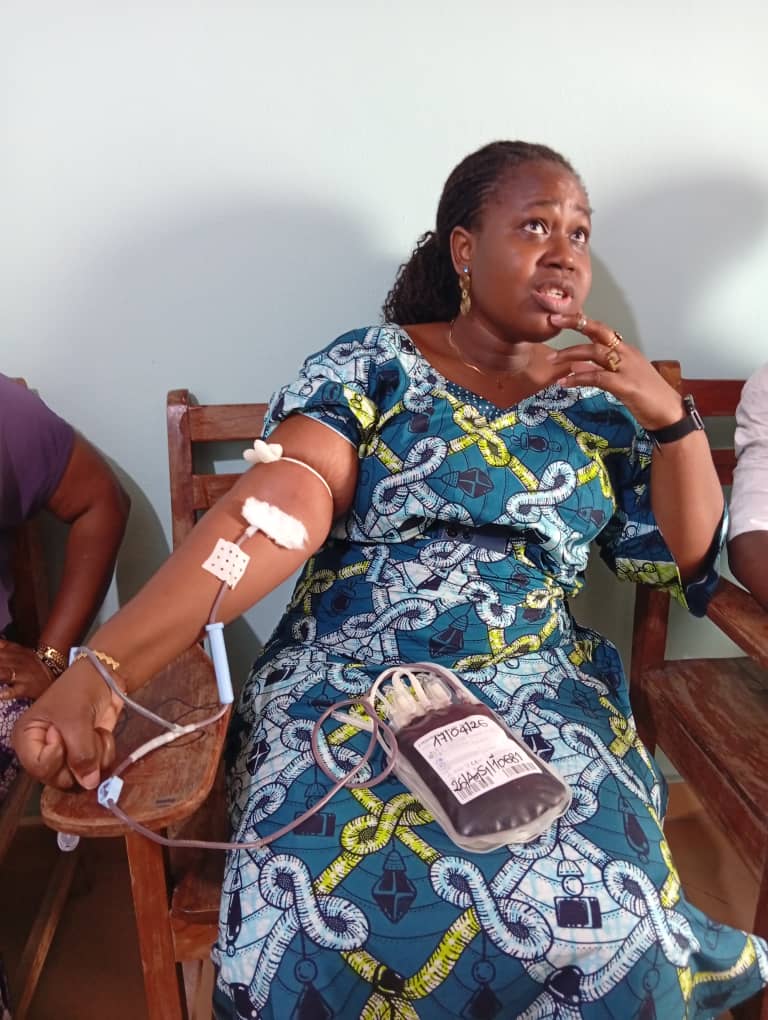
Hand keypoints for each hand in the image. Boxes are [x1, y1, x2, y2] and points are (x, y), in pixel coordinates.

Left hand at [0, 639, 54, 700]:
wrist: (52, 676)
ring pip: (3, 674)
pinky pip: (15, 691)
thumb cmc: (31, 664)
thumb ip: (2, 645)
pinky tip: (0, 694)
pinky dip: (6, 692)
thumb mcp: (18, 650)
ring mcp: (22, 675)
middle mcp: (17, 661)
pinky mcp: (26, 688)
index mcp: (14, 651)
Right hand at [11, 661, 123, 789]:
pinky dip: (105, 750)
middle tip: (82, 732)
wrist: (104, 676)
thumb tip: (89, 783)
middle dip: (79, 757)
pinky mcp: (87, 753)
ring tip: (93, 729)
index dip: (56, 756)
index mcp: (27, 740)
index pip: (38, 768)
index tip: (61, 732)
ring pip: (83, 776)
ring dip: (96, 752)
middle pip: (60, 778)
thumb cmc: (79, 690)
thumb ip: (81, 753)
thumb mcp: (75, 719)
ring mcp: (67, 755)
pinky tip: (101, 732)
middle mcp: (44, 752)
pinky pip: (99, 767)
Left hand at [547, 313, 683, 430]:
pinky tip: (564, 382)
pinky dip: (579, 378)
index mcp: (626, 351)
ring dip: (571, 354)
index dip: (583, 322)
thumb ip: (599, 370)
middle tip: (554, 320)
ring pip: (595, 352)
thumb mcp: (621, 379)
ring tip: (552, 358)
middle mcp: (627, 354)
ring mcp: (627, 368)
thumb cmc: (647, 398)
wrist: (669, 414)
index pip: (602, 330)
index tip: (564, 316)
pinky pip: (597, 377)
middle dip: (576, 323)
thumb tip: (576, 366)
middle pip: (599, 332)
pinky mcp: (625, 385)